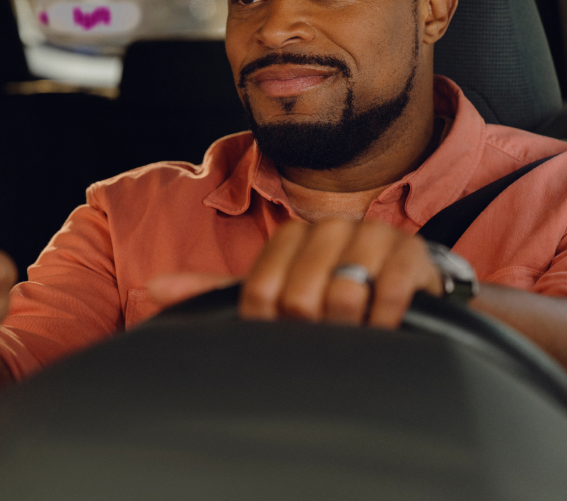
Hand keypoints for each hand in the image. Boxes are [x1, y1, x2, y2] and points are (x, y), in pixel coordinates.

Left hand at [149, 218, 442, 327]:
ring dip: (347, 330)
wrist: (402, 290)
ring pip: (342, 297)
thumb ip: (216, 291)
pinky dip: (382, 325)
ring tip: (353, 334)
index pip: (261, 291)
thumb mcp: (274, 294)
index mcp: (293, 235)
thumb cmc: (328, 296)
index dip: (270, 325)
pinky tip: (382, 330)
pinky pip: (388, 298)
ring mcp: (373, 237)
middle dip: (310, 331)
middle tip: (323, 338)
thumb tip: (154, 289)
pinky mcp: (412, 257)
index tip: (286, 333)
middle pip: (300, 298)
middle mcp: (330, 228)